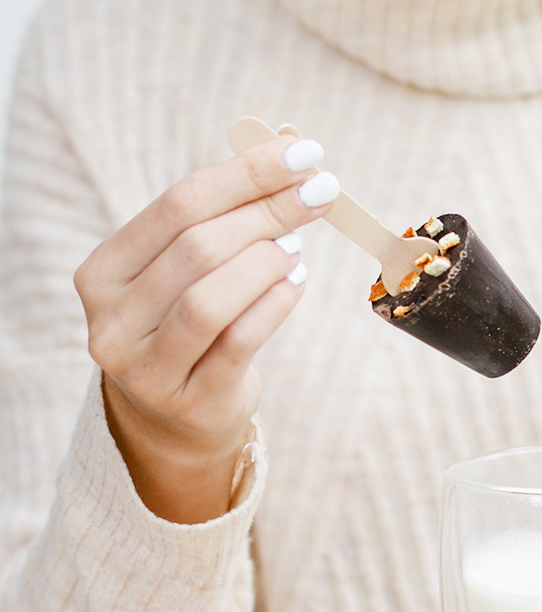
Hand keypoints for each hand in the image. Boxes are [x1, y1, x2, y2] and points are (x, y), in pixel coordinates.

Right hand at [75, 132, 339, 522]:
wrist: (174, 419)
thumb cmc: (187, 328)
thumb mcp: (187, 273)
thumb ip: (224, 217)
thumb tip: (287, 143)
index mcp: (103, 273)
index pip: (178, 206)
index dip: (245, 175)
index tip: (302, 153)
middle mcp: (113, 320)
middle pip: (197, 248)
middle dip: (268, 212)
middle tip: (320, 194)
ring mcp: (147, 368)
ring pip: (211, 299)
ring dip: (266, 263)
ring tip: (297, 247)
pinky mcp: (190, 401)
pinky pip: (239, 343)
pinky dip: (275, 306)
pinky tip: (297, 282)